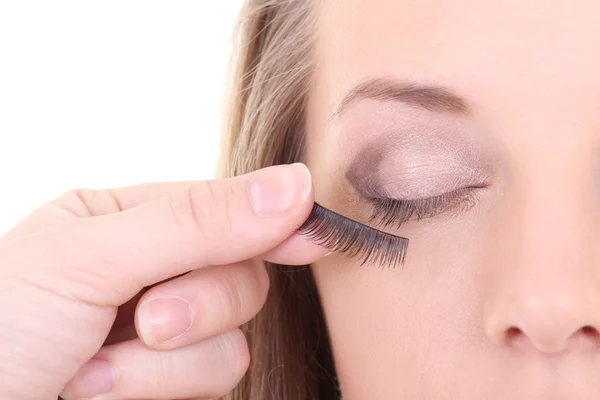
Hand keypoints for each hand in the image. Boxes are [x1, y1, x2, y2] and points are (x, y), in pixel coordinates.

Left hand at [0, 163, 325, 399]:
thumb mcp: (89, 258)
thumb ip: (197, 222)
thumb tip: (294, 186)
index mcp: (124, 222)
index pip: (220, 206)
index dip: (270, 218)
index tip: (314, 233)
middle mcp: (149, 273)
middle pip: (241, 273)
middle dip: (201, 302)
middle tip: (149, 320)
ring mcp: (162, 333)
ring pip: (234, 334)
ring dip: (170, 360)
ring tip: (95, 369)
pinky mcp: (169, 386)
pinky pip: (220, 377)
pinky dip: (162, 389)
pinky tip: (100, 392)